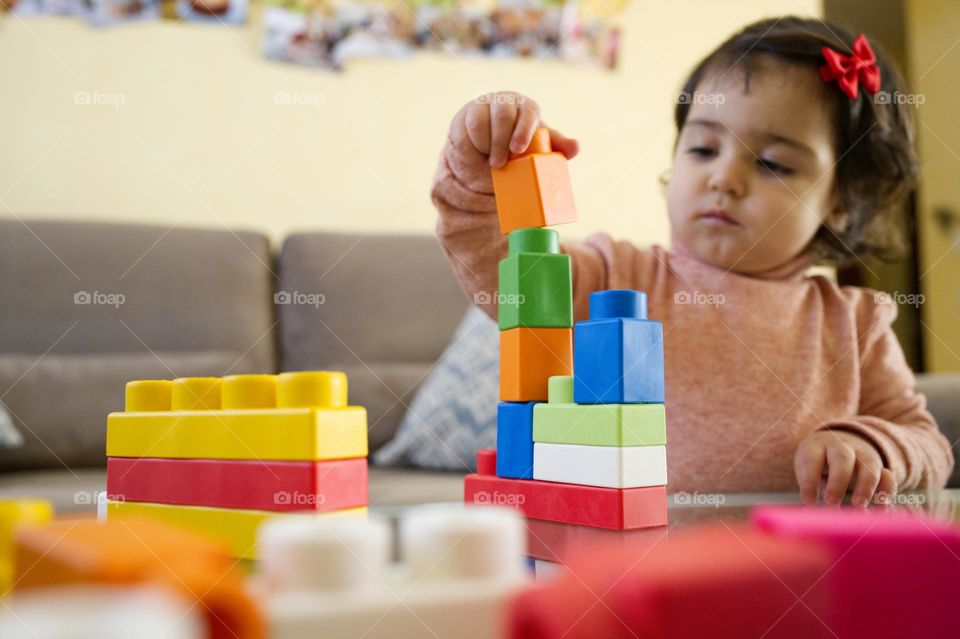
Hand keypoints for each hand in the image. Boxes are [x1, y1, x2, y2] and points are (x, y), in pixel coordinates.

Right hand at [448, 92, 579, 169]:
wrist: (488, 146)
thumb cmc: (517, 144)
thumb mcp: (537, 146)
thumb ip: (556, 146)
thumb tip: (575, 147)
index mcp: (526, 107)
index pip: (528, 112)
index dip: (523, 130)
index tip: (517, 150)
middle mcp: (505, 101)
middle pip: (503, 117)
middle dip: (500, 143)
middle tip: (499, 164)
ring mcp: (483, 105)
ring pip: (481, 123)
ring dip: (485, 146)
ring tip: (489, 159)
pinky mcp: (464, 114)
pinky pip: (465, 131)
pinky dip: (470, 147)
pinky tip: (476, 153)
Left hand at [794, 429, 895, 506]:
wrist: (833, 448)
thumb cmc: (814, 465)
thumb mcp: (805, 471)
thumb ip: (807, 489)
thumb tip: (807, 513)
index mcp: (816, 446)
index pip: (812, 460)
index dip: (810, 481)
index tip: (808, 502)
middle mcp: (841, 447)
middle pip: (842, 458)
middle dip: (838, 481)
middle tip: (831, 503)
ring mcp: (863, 455)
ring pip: (869, 465)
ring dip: (865, 487)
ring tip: (858, 506)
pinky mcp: (879, 468)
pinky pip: (888, 477)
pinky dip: (886, 492)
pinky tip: (881, 508)